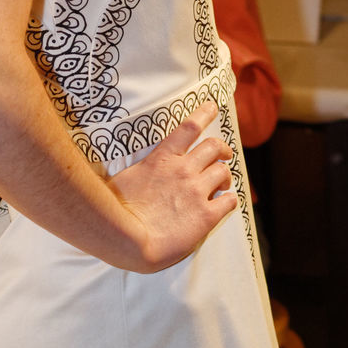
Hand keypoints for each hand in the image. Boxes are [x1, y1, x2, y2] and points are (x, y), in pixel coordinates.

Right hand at [108, 101, 236, 273]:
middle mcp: (183, 170)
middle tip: (225, 154)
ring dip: (225, 177)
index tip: (212, 107)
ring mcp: (196, 192)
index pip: (188, 128)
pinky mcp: (206, 216)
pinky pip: (229, 201)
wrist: (128, 240)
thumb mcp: (125, 178)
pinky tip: (226, 202)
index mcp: (162, 159)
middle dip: (222, 148)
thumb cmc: (117, 210)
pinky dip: (230, 199)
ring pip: (223, 172)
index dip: (204, 114)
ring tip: (223, 184)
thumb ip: (141, 171)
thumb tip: (140, 172)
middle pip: (214, 147)